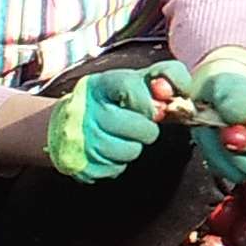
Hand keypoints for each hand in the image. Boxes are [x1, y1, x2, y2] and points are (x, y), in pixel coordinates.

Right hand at [36, 66, 166, 182]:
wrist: (61, 125)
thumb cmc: (109, 101)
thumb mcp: (132, 80)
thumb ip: (163, 76)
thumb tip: (183, 90)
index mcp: (99, 85)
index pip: (130, 86)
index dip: (148, 100)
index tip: (153, 108)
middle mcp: (84, 110)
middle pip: (138, 127)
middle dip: (147, 129)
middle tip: (139, 125)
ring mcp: (79, 139)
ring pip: (130, 151)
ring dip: (133, 146)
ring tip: (121, 137)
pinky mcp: (80, 165)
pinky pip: (116, 168)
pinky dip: (118, 162)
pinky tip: (108, 151)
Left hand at [182, 54, 245, 184]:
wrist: (213, 86)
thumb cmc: (228, 82)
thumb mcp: (231, 84)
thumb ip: (237, 100)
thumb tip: (241, 119)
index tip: (236, 129)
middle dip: (237, 155)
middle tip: (220, 131)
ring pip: (240, 173)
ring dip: (220, 153)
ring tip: (213, 127)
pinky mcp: (236, 164)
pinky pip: (223, 171)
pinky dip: (212, 155)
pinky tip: (210, 135)